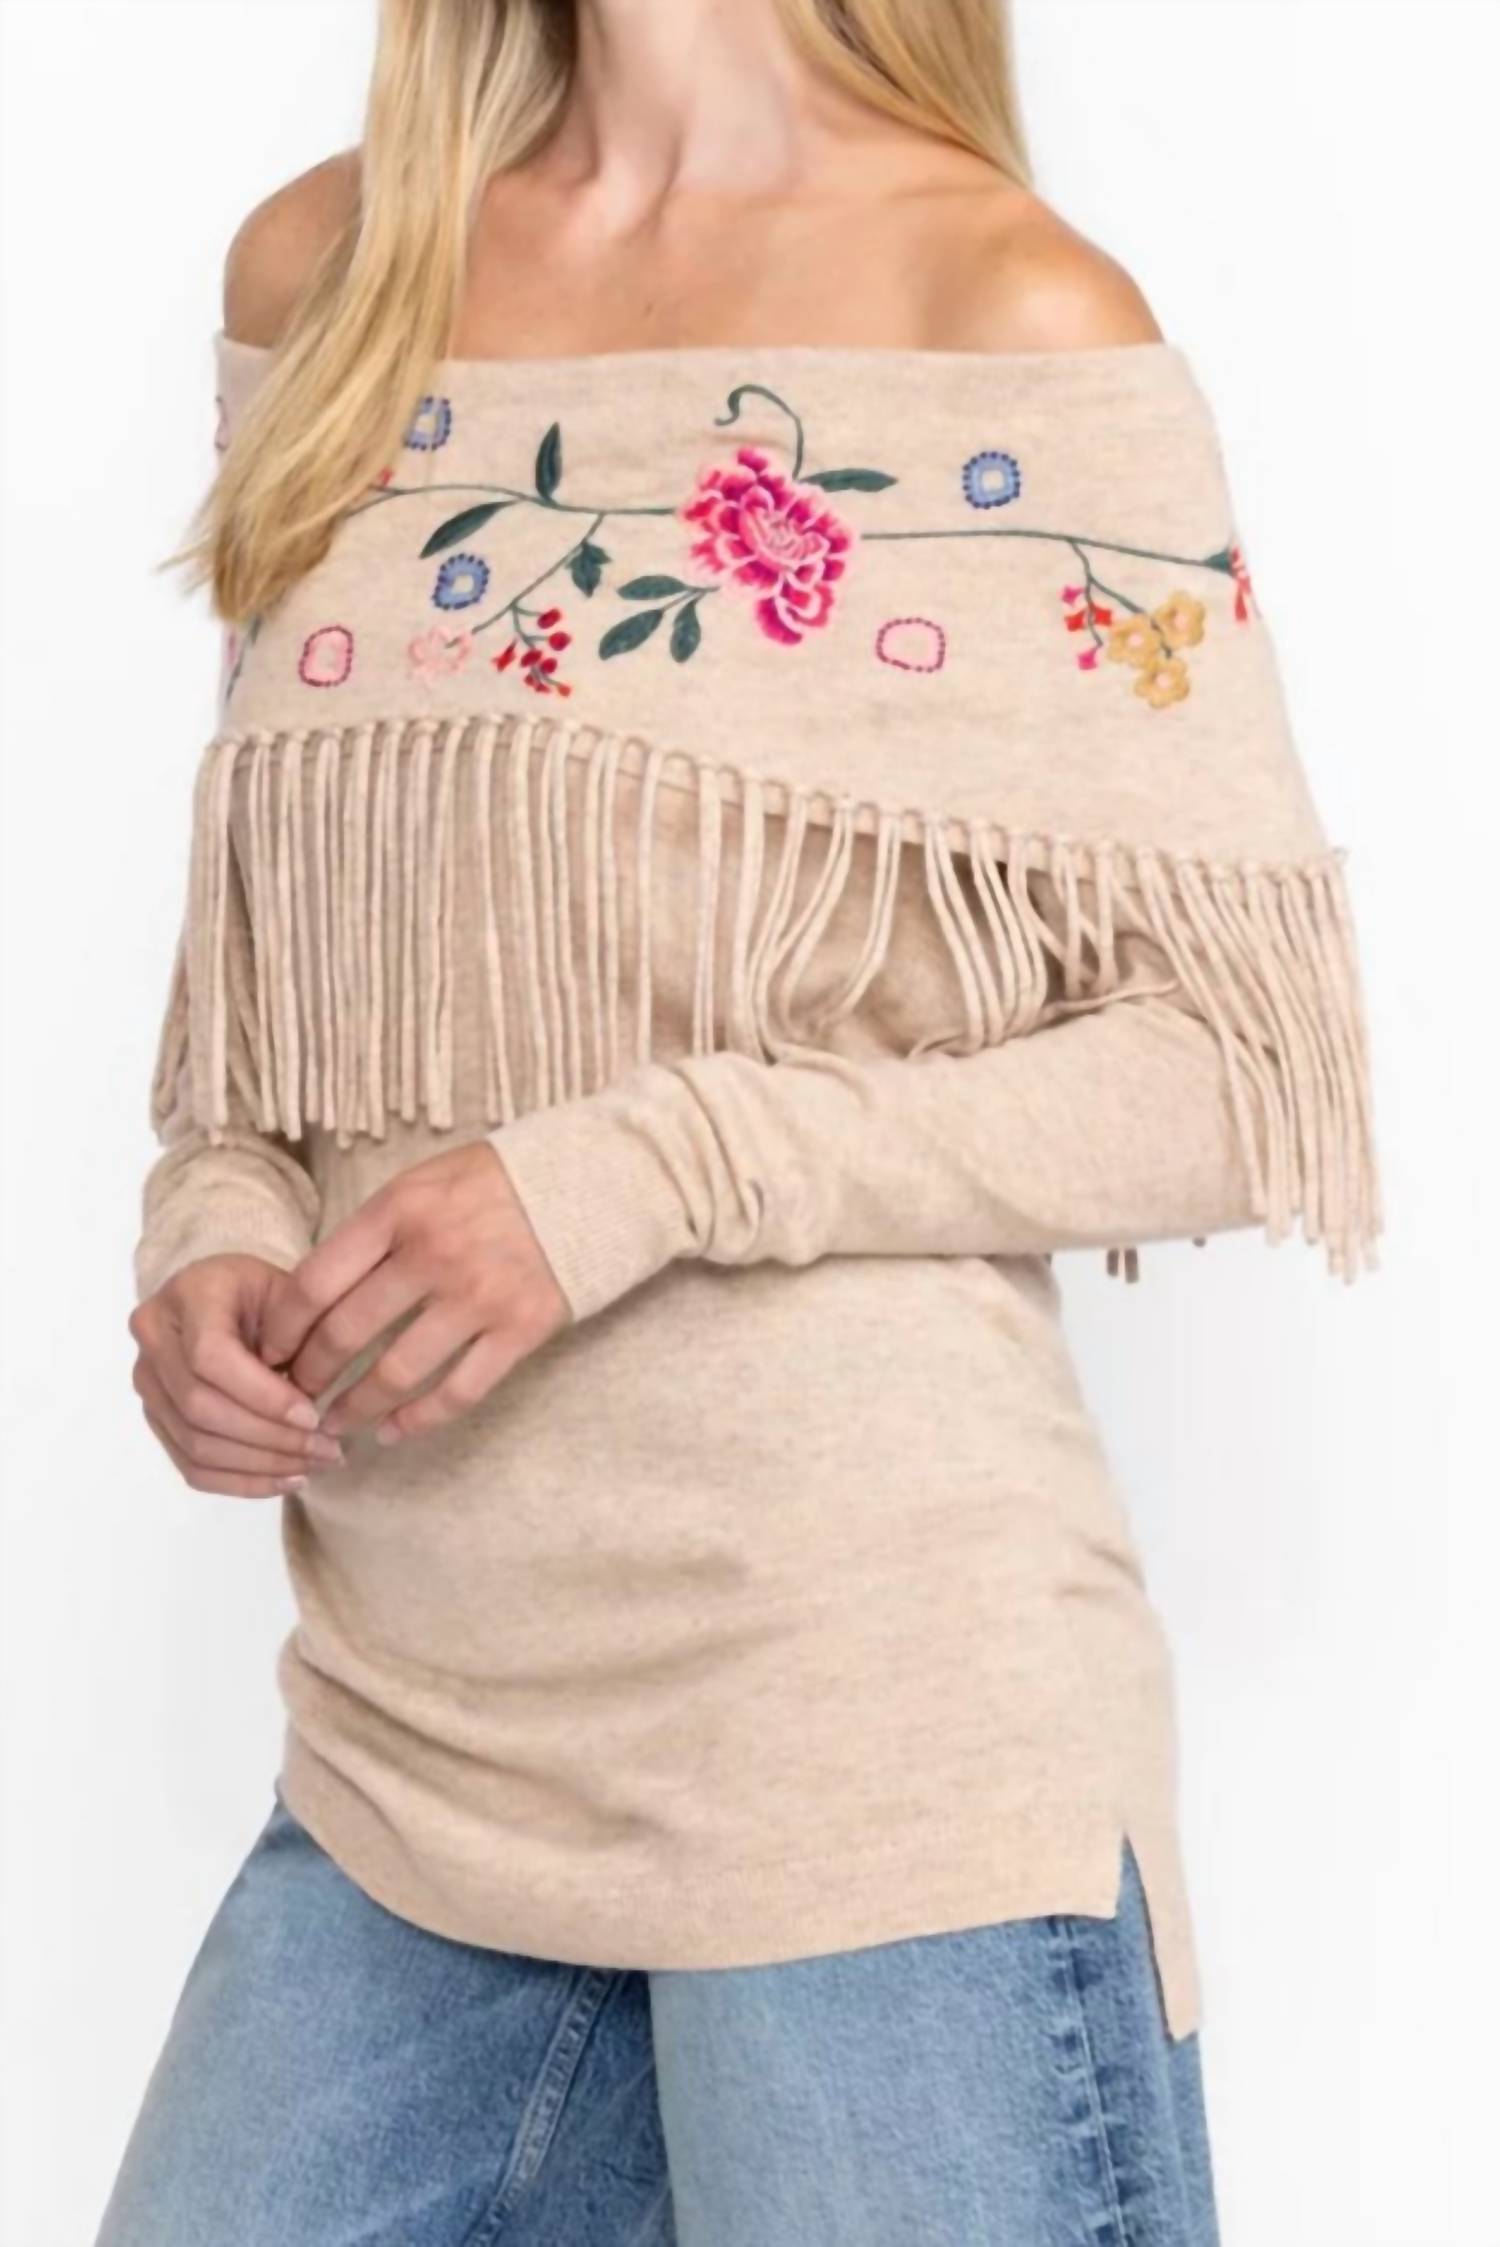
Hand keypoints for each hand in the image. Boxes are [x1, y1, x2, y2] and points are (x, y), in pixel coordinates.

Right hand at [130, 1255, 344, 1498]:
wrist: (222, 1296)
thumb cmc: (265, 1293)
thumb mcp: (288, 1294)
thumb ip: (298, 1339)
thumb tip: (307, 1414)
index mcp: (187, 1296)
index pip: (211, 1358)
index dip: (263, 1396)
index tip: (313, 1417)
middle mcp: (153, 1339)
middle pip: (201, 1408)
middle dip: (269, 1438)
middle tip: (326, 1451)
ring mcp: (148, 1383)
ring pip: (196, 1444)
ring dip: (260, 1466)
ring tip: (314, 1467)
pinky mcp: (156, 1418)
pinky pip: (191, 1466)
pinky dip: (240, 1482)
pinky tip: (284, 1480)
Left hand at [258, 1143, 568, 1445]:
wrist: (597, 1182)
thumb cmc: (500, 1181)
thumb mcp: (427, 1180)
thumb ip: (378, 1228)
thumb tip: (321, 1288)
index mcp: (399, 1210)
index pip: (314, 1282)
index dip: (283, 1328)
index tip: (269, 1353)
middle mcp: (432, 1254)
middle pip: (344, 1334)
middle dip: (308, 1375)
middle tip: (292, 1397)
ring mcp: (478, 1297)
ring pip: (393, 1373)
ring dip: (354, 1407)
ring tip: (334, 1424)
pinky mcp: (521, 1330)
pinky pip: (457, 1392)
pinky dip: (418, 1421)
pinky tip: (393, 1432)